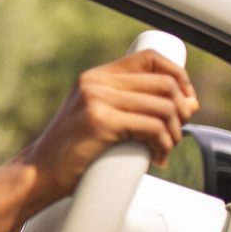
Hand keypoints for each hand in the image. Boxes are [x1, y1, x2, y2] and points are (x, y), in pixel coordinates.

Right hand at [20, 50, 199, 200]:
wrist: (40, 173)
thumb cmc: (72, 152)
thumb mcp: (99, 117)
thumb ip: (133, 106)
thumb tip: (190, 103)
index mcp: (95, 77)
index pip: (150, 58)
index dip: (178, 76)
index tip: (185, 100)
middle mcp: (95, 83)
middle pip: (164, 83)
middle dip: (182, 111)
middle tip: (176, 134)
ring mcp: (96, 100)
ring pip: (163, 107)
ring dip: (174, 133)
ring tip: (165, 149)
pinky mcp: (100, 122)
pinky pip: (152, 127)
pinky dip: (163, 144)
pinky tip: (157, 156)